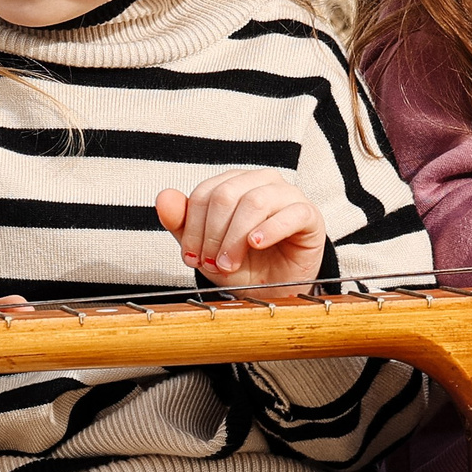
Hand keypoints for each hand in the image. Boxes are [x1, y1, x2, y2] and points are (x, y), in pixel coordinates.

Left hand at [157, 170, 327, 288]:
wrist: (276, 288)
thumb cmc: (244, 265)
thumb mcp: (206, 249)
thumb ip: (182, 224)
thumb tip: (163, 198)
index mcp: (235, 184)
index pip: (206, 193)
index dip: (193, 227)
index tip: (191, 256)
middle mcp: (261, 182)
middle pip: (227, 194)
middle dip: (213, 234)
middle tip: (211, 264)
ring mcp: (288, 195)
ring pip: (255, 202)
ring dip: (235, 238)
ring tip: (230, 263)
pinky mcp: (308, 214)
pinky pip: (290, 214)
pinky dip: (269, 230)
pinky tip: (256, 244)